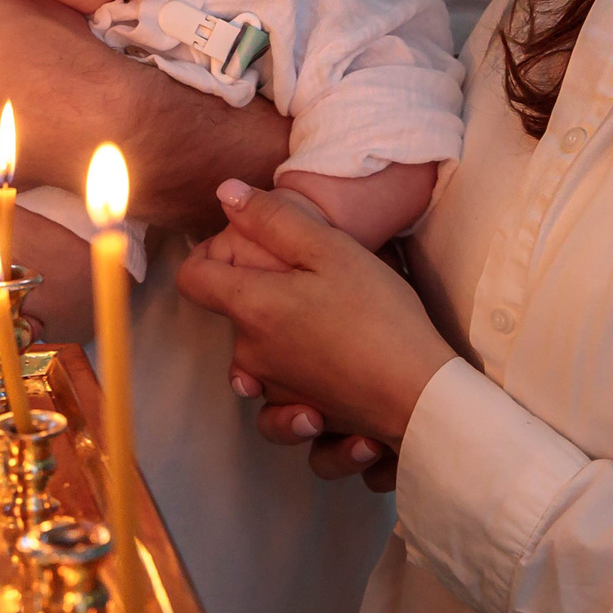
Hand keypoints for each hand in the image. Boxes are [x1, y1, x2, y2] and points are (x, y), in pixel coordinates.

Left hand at [177, 181, 457, 469]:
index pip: (192, 278)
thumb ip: (273, 219)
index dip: (207, 256)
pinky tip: (323, 396)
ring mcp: (274, 392)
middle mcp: (251, 355)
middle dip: (258, 296)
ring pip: (256, 364)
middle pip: (232, 318)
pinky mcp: (303, 419)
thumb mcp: (331, 250)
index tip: (240, 249)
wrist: (420, 395)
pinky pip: (281, 415)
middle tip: (309, 284)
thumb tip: (225, 193)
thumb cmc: (379, 315)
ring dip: (279, 346)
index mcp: (251, 308)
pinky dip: (295, 406)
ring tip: (325, 333)